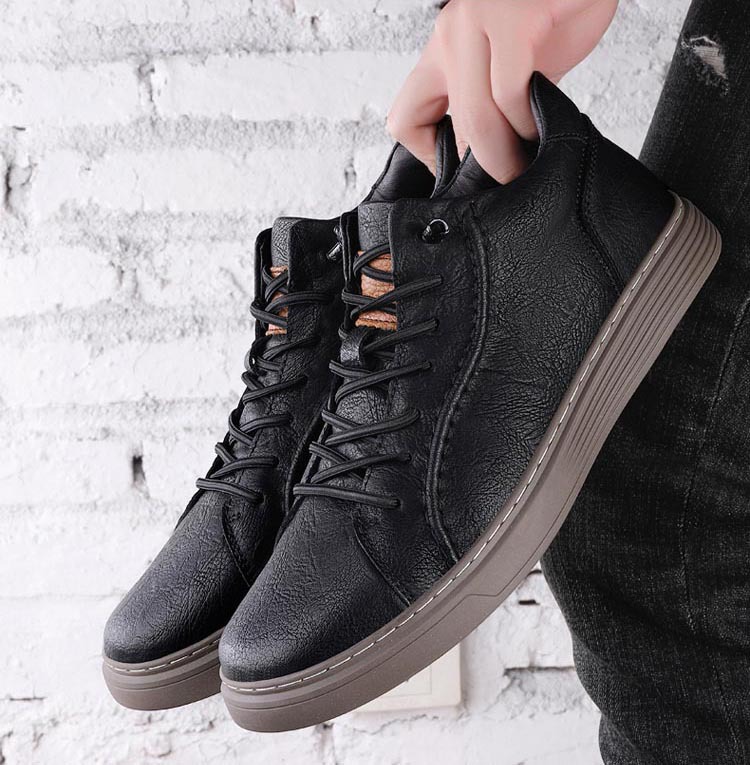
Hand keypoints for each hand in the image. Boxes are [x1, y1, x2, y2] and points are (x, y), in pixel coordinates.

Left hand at [388, 0, 618, 182]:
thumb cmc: (558, 13)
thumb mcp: (513, 69)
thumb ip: (496, 108)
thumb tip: (493, 162)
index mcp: (443, 51)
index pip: (405, 120)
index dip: (427, 157)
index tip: (461, 173)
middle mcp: (451, 35)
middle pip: (453, 127)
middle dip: (485, 167)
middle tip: (508, 182)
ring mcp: (477, 21)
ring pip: (477, 118)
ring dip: (505, 155)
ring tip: (525, 163)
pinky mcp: (513, 16)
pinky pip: (509, 92)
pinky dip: (527, 121)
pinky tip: (541, 123)